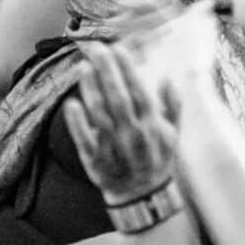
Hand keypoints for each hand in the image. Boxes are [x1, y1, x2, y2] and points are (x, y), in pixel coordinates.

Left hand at [64, 44, 180, 205]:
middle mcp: (134, 136)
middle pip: (118, 99)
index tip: (118, 49)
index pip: (140, 93)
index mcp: (153, 127)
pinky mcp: (95, 162)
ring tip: (84, 67)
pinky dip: (78, 124)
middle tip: (97, 49)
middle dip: (107, 71)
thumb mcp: (173, 134)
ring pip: (100, 115)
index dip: (128, 70)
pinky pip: (85, 140)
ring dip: (91, 90)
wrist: (142, 196)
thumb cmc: (156, 158)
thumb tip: (167, 79)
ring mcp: (114, 149)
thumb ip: (173, 106)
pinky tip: (71, 103)